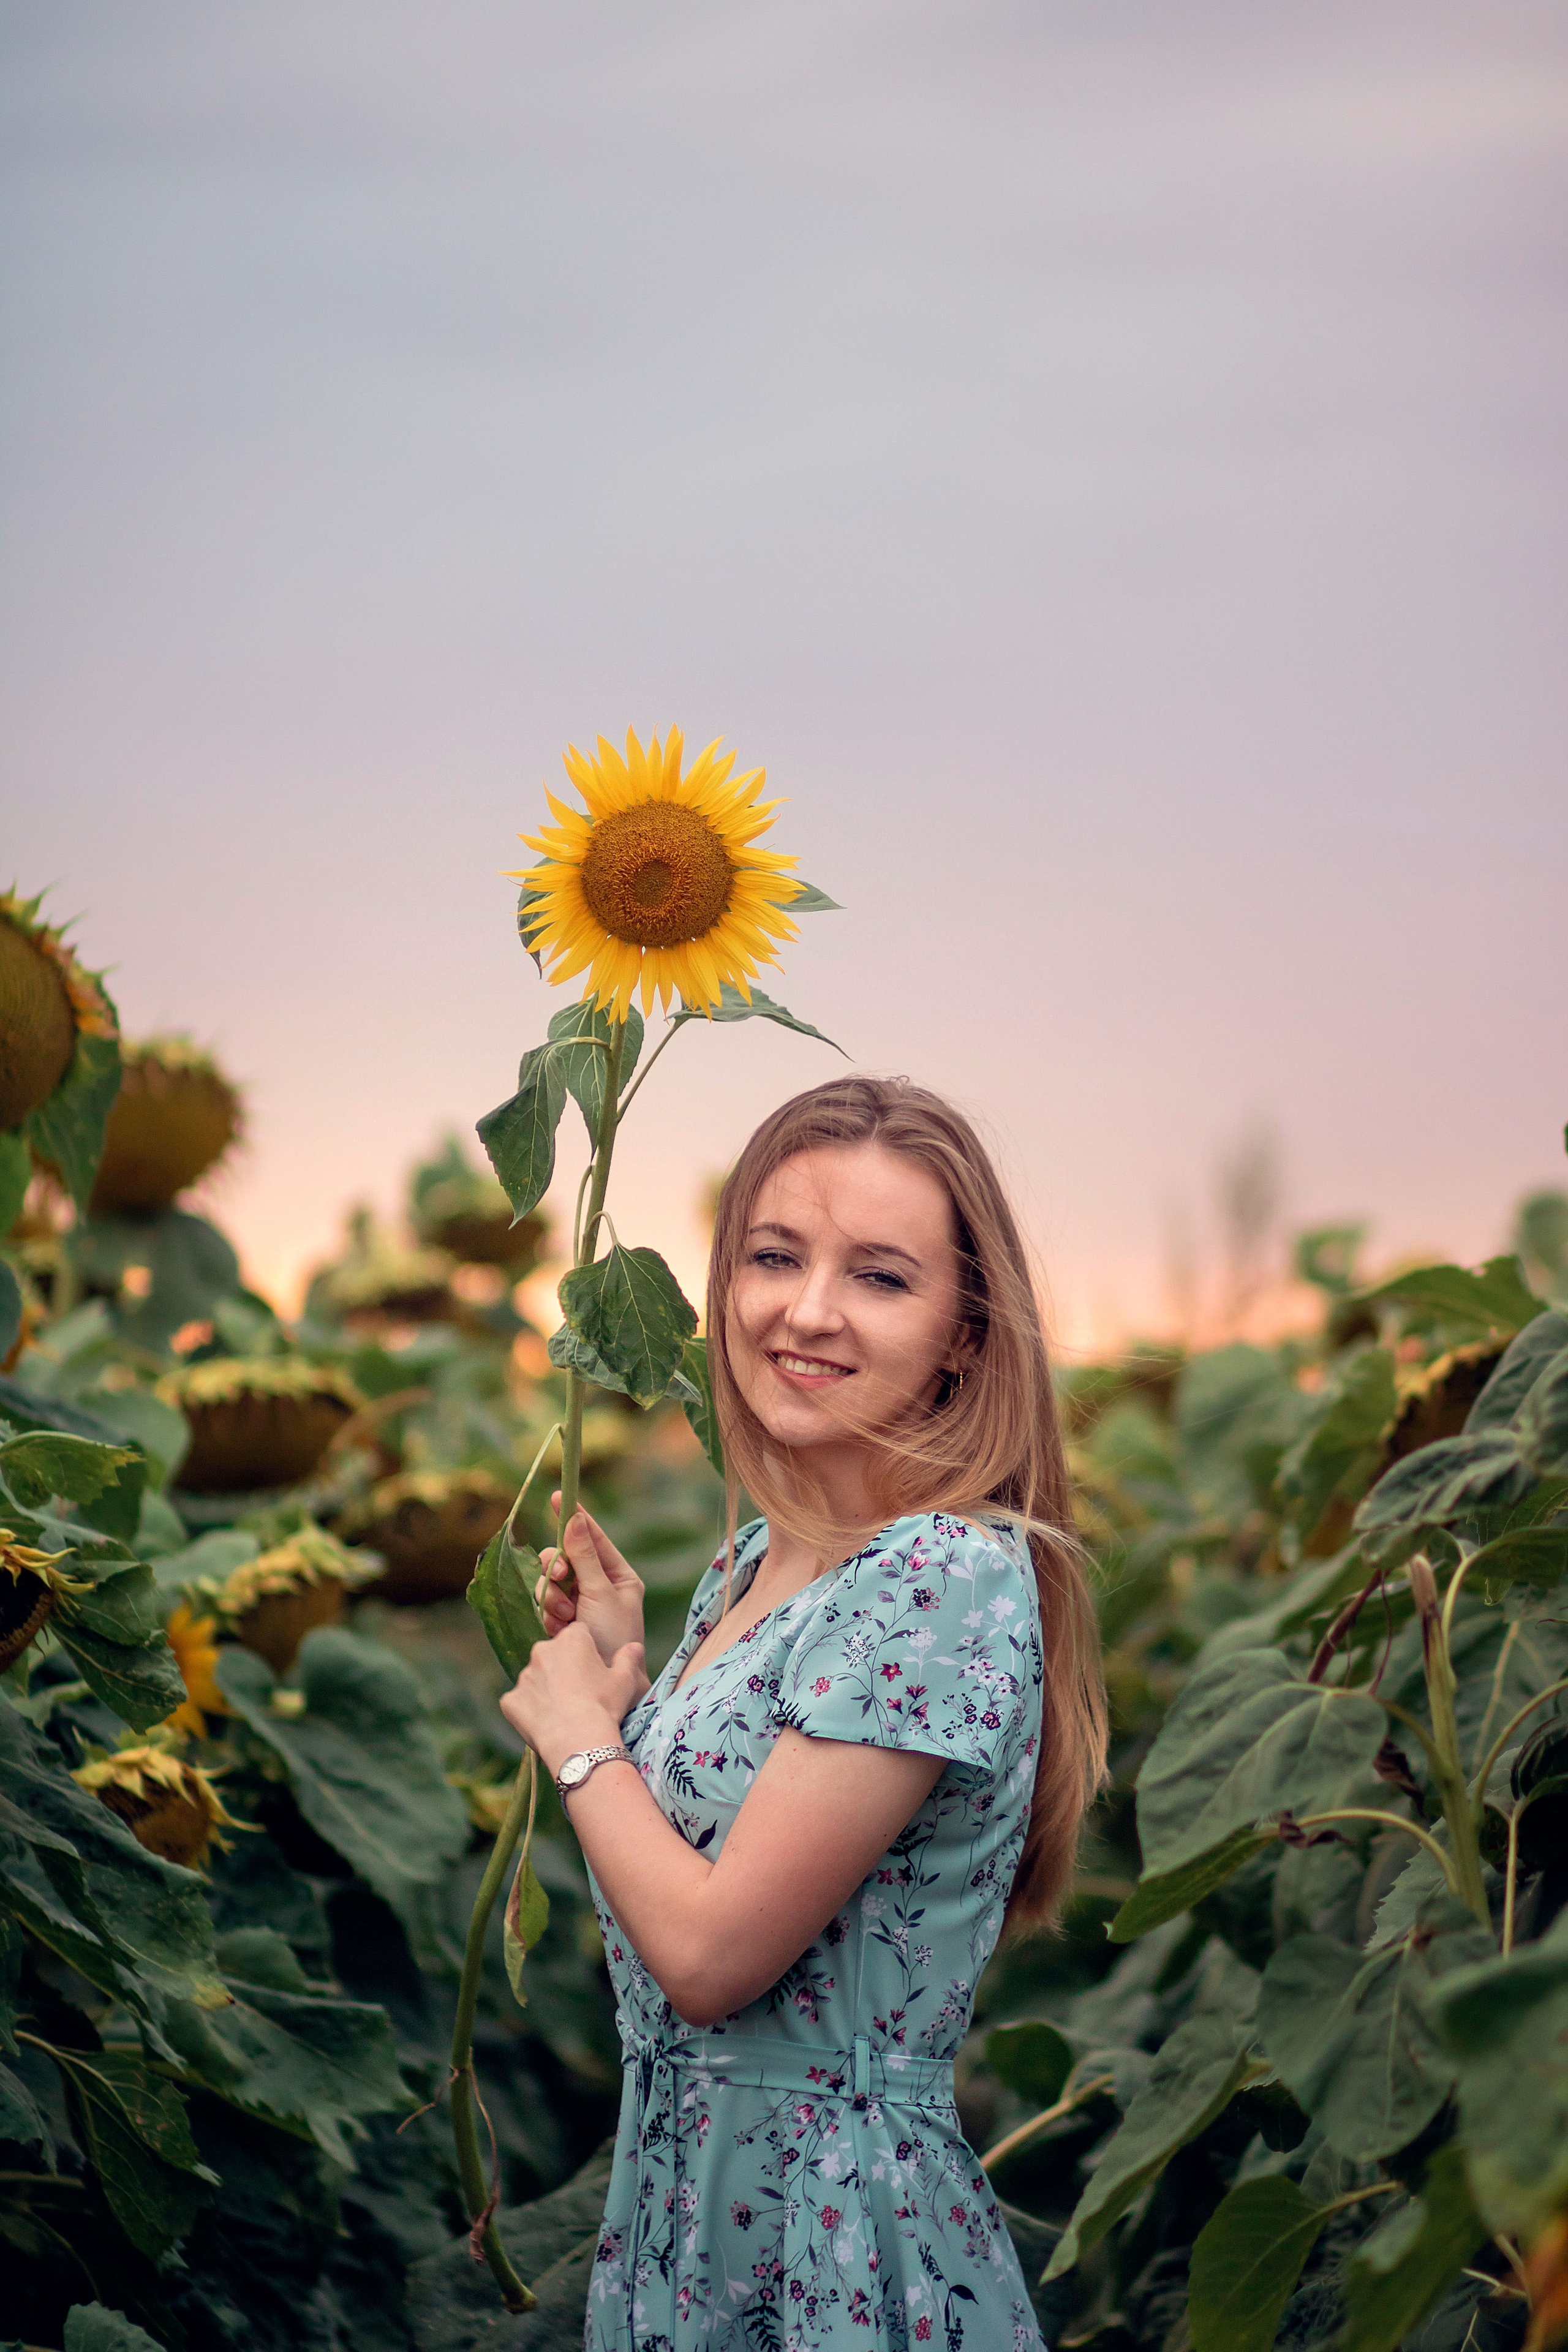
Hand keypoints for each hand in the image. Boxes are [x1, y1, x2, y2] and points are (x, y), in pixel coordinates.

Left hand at [499, 1621, 647, 1778]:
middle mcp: (542, 1650)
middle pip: (552, 1654)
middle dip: (562, 1669)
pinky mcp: (510, 1700)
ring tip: (562, 1713)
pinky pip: (519, 1702)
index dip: (586, 1653)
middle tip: (577, 1693)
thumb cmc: (604, 1705)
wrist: (579, 1740)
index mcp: (571, 1639)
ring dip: (545, 1690)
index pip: (577, 1634)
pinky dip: (529, 1711)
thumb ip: (628, 1658)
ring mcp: (524, 1676)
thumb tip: (635, 1646)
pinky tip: (545, 1724)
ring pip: (535, 1679)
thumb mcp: (625, 1680)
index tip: (592, 1672)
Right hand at [535, 1498, 644, 1665]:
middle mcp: (598, 1587)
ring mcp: (579, 1606)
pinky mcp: (562, 1623)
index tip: (558, 1498)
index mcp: (619, 1577)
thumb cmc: (615, 1638)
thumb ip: (585, 1557)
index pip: (594, 1539)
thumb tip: (575, 1519)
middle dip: (557, 1567)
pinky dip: (549, 1614)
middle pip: (564, 1558)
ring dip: (553, 1596)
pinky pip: (544, 1604)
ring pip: (550, 1581)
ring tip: (565, 1618)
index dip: (576, 1519)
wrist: (605, 1687)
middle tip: (560, 1576)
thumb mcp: (602, 1594)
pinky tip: (559, 1629)